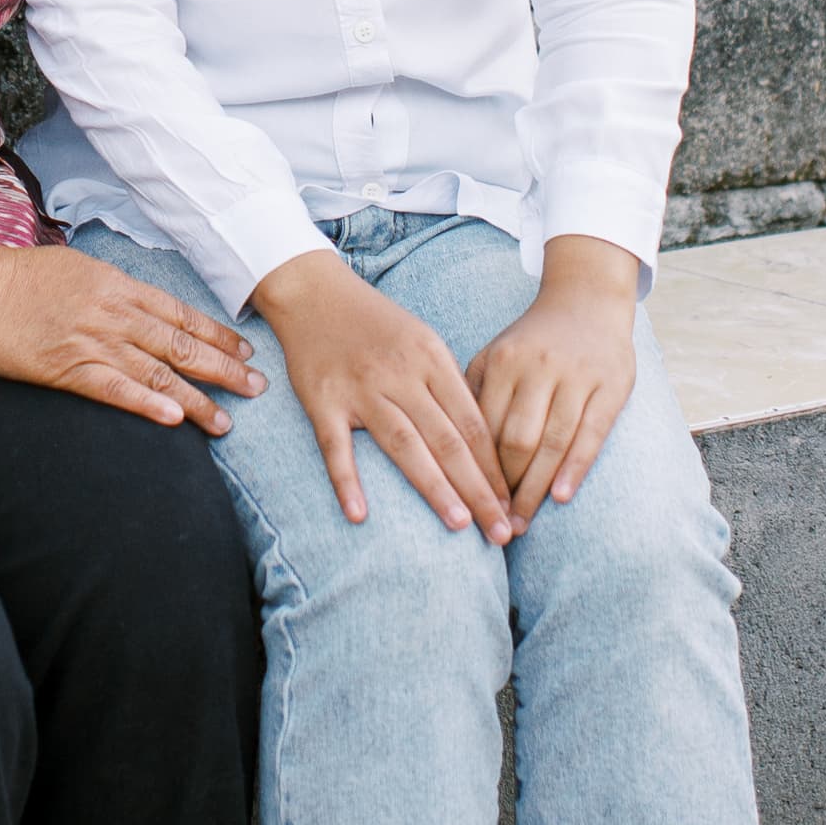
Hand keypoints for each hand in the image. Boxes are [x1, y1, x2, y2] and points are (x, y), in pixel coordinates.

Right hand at [0, 244, 264, 432]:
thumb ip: (112, 287)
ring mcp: (92, 341)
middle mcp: (114, 313)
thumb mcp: (77, 267)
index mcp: (118, 286)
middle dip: (223, 369)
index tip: (245, 351)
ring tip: (227, 422)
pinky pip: (116, 390)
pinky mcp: (67, 368)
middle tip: (257, 387)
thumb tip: (141, 303)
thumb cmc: (20, 277)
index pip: (181, 313)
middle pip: (181, 344)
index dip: (217, 334)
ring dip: (196, 399)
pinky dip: (148, 405)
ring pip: (158, 372)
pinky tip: (174, 420)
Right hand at [250, 250, 520, 541]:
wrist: (313, 291)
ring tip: (460, 525)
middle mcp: (401, 375)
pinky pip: (335, 446)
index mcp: (431, 359)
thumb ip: (448, 385)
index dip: (495, 468)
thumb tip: (481, 439)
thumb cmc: (375, 322)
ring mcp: (361, 389)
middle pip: (447, 440)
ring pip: (404, 445)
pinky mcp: (322, 400)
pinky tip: (359, 514)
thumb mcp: (422, 340)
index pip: (472, 423)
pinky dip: (346, 480)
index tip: (512, 504)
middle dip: (479, 490)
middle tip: (502, 532)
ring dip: (435, 488)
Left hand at [466, 236, 641, 518]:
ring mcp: (576, 376)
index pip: (482, 425)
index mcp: (502, 361)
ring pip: (552, 442)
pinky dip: (574, 468)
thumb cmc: (532, 341)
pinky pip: (591, 434)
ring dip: (535, 489)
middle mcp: (537, 367)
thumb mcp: (496, 355)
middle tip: (494, 526)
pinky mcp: (611, 386)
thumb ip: (474, 393)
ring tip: (521, 523)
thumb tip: (445, 447)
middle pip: (515, 439)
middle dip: (504, 487)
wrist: (587, 301)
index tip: (466, 503)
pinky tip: (560, 496)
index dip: (473, 469)